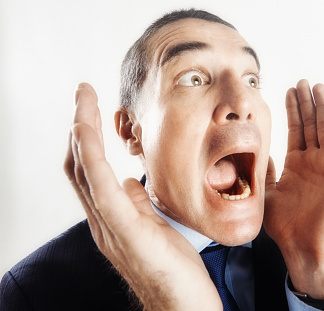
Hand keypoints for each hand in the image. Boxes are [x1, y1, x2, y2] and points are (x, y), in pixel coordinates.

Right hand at [64, 83, 220, 310]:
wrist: (183, 307)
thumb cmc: (173, 267)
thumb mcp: (154, 227)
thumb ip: (137, 206)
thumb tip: (131, 183)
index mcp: (112, 217)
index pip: (89, 170)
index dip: (87, 138)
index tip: (91, 108)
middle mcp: (103, 220)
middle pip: (80, 165)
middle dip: (80, 125)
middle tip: (83, 93)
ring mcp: (109, 227)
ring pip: (85, 170)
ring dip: (82, 131)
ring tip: (83, 100)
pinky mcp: (125, 231)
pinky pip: (101, 187)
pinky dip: (91, 155)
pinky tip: (88, 130)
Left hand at [264, 80, 323, 298]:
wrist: (304, 246)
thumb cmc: (286, 226)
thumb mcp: (267, 193)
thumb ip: (265, 171)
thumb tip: (257, 153)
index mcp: (298, 165)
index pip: (296, 130)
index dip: (293, 110)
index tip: (289, 90)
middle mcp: (315, 162)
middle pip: (311, 125)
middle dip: (307, 103)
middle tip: (303, 81)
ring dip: (323, 107)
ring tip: (318, 87)